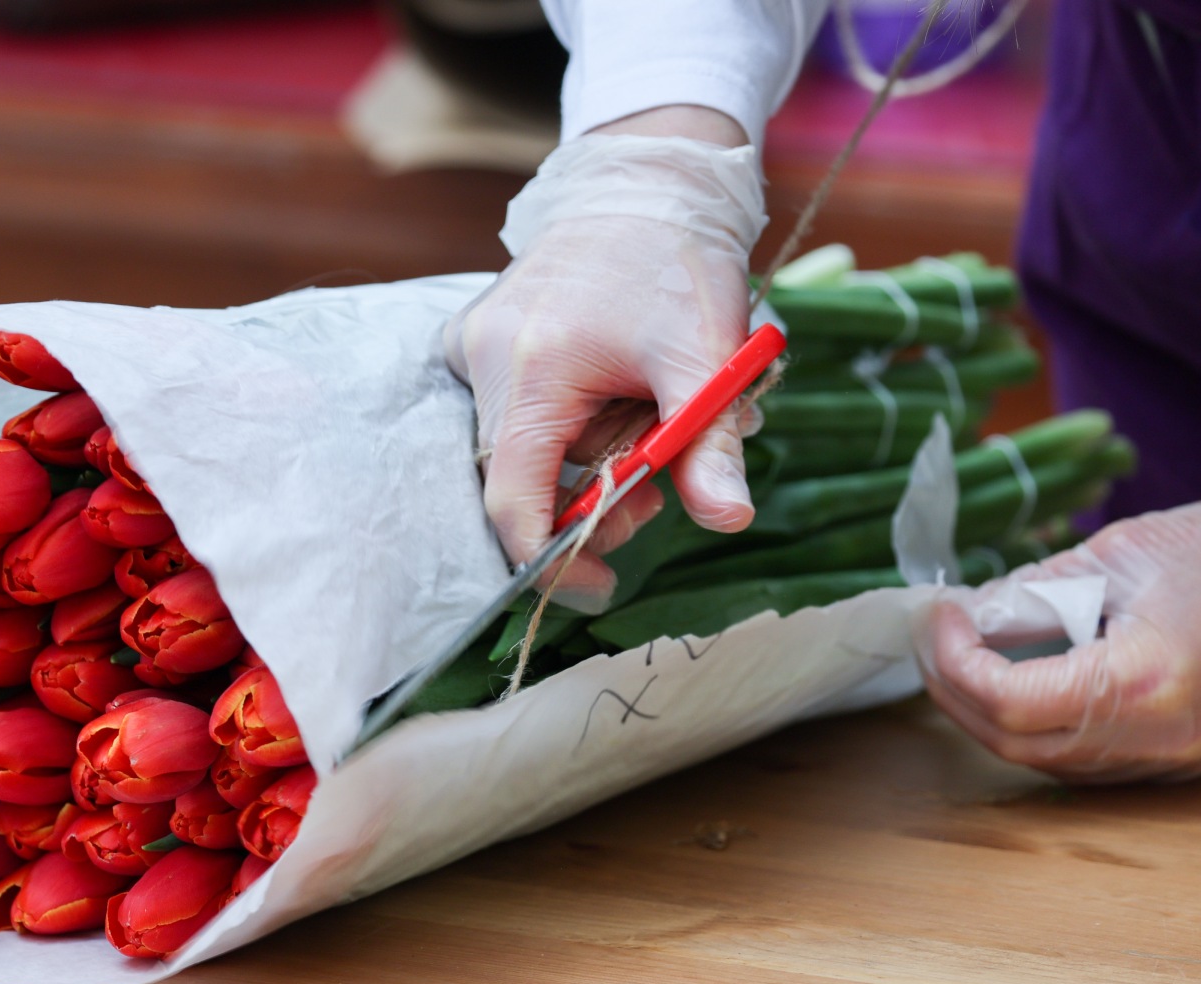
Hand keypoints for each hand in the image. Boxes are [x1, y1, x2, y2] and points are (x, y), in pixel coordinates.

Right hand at [445, 109, 766, 610]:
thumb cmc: (676, 262)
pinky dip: (565, 424)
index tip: (601, 586)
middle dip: (591, 500)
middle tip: (656, 485)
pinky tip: (609, 393)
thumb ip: (710, 444)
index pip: (514, 503)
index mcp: (529, 369)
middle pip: (521, 479)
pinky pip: (514, 411)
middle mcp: (481, 357)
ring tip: (643, 421)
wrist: (645, 181)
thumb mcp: (706, 357)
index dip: (555, 560)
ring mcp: (472, 343)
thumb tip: (728, 519)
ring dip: (585, 459)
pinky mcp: (476, 335)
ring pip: (521, 447)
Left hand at [917, 440, 1200, 782]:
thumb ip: (1031, 593)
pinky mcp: (1179, 755)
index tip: (938, 614)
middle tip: (934, 638)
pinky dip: (1036, 724)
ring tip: (963, 654)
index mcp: (1140, 683)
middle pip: (1015, 744)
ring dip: (990, 712)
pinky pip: (1083, 759)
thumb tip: (966, 616)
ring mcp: (1171, 757)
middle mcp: (1155, 738)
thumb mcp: (1114, 554)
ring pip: (1045, 760)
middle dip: (957, 691)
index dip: (954, 659)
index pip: (1007, 699)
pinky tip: (1016, 677)